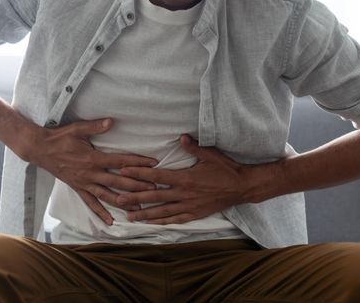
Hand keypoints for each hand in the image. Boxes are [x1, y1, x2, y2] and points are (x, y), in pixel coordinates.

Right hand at [25, 118, 157, 224]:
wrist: (40, 149)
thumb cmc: (60, 137)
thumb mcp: (78, 129)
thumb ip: (95, 126)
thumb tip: (111, 121)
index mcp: (93, 158)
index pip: (121, 161)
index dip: (138, 162)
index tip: (153, 163)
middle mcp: (90, 173)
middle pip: (119, 181)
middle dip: (137, 185)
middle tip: (154, 188)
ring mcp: (84, 183)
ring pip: (107, 195)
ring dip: (124, 201)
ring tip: (139, 207)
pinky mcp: (78, 188)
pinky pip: (91, 203)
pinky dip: (101, 213)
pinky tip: (111, 221)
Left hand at [116, 135, 273, 224]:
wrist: (242, 187)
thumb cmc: (225, 169)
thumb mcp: (210, 154)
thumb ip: (193, 147)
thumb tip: (181, 137)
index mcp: (185, 178)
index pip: (157, 177)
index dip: (139, 174)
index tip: (124, 172)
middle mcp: (184, 194)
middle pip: (155, 197)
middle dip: (135, 197)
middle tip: (118, 198)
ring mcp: (189, 205)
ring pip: (163, 211)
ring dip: (145, 213)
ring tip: (129, 216)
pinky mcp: (195, 213)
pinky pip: (176, 219)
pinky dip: (162, 221)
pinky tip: (151, 223)